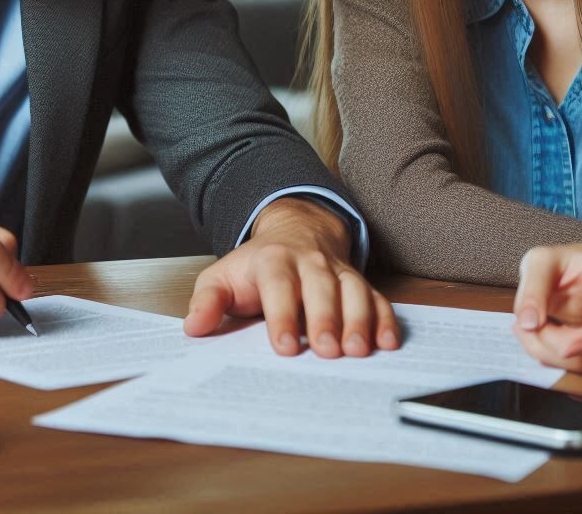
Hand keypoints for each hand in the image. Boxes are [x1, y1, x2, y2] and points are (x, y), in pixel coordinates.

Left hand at [183, 197, 399, 357]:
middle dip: (326, 318)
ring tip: (359, 351)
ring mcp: (338, 272)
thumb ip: (207, 301)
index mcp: (274, 260)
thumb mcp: (222, 277)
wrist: (295, 231)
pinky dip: (385, 318)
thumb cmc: (256, 266)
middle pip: (321, 287)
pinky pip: (376, 297)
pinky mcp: (358, 283)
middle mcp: (310, 263)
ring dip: (359, 320)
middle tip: (328, 351)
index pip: (278, 285)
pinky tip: (388, 343)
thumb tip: (193, 328)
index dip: (282, 315)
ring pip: (354, 290)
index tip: (283, 346)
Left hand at [512, 245, 581, 372]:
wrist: (580, 274)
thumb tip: (528, 324)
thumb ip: (534, 288)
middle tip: (521, 328)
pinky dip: (559, 364)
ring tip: (527, 334)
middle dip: (556, 345)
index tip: (563, 346)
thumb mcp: (542, 261)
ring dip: (553, 357)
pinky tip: (541, 345)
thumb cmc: (563, 264)